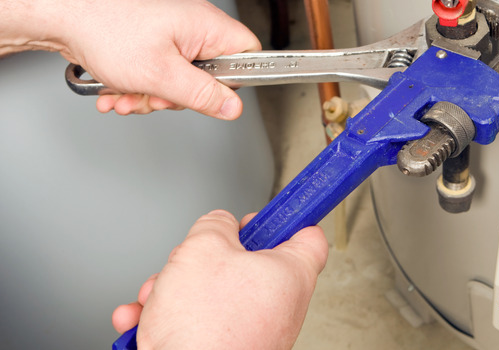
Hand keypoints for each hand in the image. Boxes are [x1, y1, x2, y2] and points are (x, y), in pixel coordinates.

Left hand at [0, 0, 260, 118]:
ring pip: (180, 77)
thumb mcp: (161, 75)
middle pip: (210, 74)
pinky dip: (140, 85)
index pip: (248, 53)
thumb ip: (203, 95)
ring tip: (127, 94)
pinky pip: (159, 70)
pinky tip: (119, 89)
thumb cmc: (106, 30)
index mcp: (206, 25)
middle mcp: (193, 24)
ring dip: (153, 93)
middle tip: (157, 95)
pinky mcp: (152, 37)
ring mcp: (172, 30)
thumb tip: (233, 107)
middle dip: (179, 95)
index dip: (236, 80)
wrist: (63, 13)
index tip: (215, 97)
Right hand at [112, 210, 328, 349]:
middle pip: (245, 265)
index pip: (307, 236)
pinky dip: (168, 320)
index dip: (283, 219)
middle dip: (203, 259)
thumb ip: (214, 225)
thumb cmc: (206, 328)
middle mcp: (279, 307)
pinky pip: (198, 324)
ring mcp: (254, 333)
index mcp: (290, 275)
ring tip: (156, 297)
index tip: (265, 215)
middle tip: (186, 262)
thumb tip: (218, 225)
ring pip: (213, 295)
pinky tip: (143, 321)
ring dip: (175, 290)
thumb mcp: (204, 247)